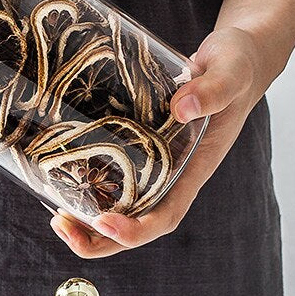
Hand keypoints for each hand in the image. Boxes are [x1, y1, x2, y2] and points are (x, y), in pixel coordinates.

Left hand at [50, 27, 264, 257]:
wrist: (233, 56)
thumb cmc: (237, 66)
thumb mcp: (230, 72)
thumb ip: (213, 90)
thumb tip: (181, 108)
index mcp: (195, 168)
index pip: (167, 214)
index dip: (137, 229)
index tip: (105, 223)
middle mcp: (174, 174)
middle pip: (137, 224)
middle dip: (101, 239)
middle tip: (63, 228)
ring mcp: (157, 163)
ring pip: (122, 208)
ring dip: (89, 222)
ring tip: (57, 219)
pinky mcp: (141, 147)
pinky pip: (115, 178)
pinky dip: (90, 189)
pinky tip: (62, 183)